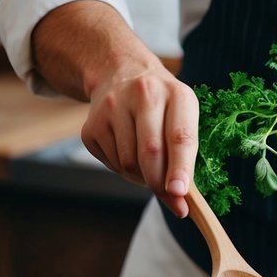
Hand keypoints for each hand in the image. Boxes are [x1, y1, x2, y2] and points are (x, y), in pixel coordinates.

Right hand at [81, 61, 198, 217]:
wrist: (120, 73)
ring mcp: (113, 107)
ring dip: (140, 177)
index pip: (180, 137)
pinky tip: (127, 152)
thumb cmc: (161, 105)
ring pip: (128, 163)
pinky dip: (122, 169)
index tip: (179, 194)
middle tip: (170, 198)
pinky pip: (110, 162)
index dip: (180, 168)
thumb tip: (181, 202)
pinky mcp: (91, 124)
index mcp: (176, 94)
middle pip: (150, 153)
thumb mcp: (181, 116)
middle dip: (160, 183)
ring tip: (146, 165)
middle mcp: (144, 95)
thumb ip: (185, 157)